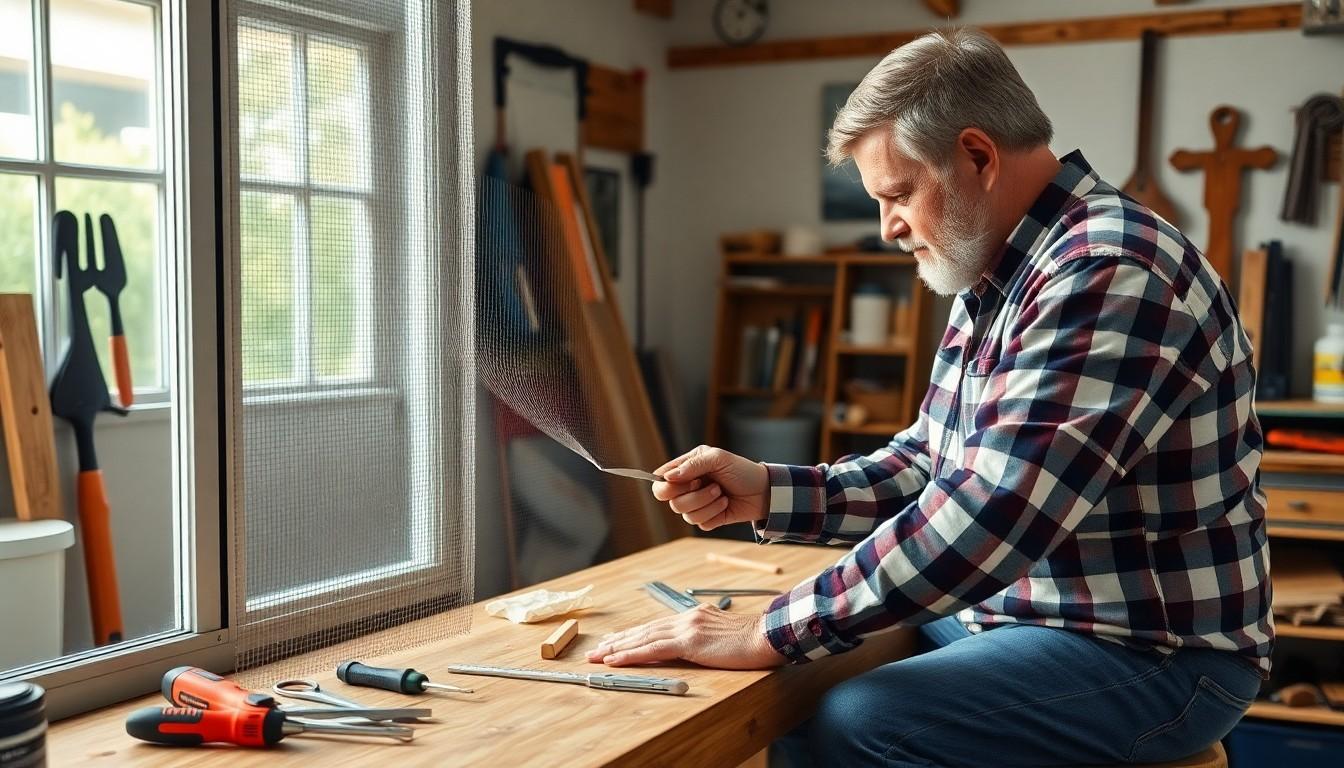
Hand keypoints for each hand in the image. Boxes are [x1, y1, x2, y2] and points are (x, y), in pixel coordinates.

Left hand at [586, 605, 785, 669]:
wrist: (767, 636)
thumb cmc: (753, 640)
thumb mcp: (724, 634)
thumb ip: (705, 636)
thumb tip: (695, 645)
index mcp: (695, 615)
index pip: (657, 625)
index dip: (635, 633)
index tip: (617, 639)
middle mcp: (687, 617)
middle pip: (645, 629)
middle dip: (619, 640)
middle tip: (598, 649)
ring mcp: (687, 628)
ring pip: (643, 637)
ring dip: (617, 647)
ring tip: (598, 656)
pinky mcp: (689, 642)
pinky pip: (652, 649)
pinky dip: (631, 654)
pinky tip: (615, 659)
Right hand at [652, 445, 768, 530]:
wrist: (764, 491)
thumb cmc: (741, 470)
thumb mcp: (718, 458)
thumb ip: (692, 465)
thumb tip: (668, 477)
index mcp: (686, 468)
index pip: (661, 481)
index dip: (669, 485)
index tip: (692, 480)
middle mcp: (688, 486)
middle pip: (670, 501)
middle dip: (691, 496)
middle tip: (709, 485)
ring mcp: (697, 504)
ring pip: (685, 514)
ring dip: (707, 503)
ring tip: (722, 493)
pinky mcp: (708, 519)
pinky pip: (700, 523)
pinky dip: (715, 513)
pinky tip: (726, 504)